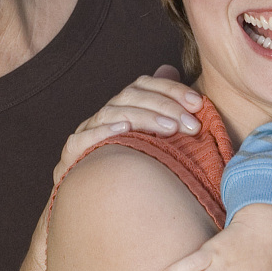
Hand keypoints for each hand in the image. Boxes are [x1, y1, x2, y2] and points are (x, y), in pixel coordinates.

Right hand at [52, 66, 201, 185]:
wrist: (95, 198)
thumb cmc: (130, 163)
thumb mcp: (152, 136)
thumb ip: (164, 108)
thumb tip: (173, 72)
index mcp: (124, 105)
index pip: (146, 85)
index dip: (172, 89)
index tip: (198, 103)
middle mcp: (105, 114)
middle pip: (131, 96)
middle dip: (165, 107)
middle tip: (191, 124)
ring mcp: (87, 131)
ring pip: (111, 113)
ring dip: (143, 118)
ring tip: (170, 128)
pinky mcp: (73, 152)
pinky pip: (82, 138)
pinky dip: (102, 131)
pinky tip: (124, 128)